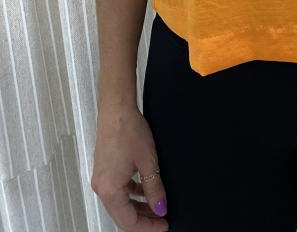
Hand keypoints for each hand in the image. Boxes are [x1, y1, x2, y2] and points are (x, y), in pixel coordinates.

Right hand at [91, 102, 168, 230]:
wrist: (116, 108)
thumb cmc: (127, 129)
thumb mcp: (148, 162)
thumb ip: (155, 188)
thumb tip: (160, 207)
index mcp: (109, 190)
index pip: (128, 222)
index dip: (148, 227)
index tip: (163, 225)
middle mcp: (101, 187)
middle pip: (122, 214)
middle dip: (143, 218)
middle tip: (162, 218)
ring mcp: (101, 178)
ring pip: (121, 202)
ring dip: (138, 206)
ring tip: (157, 204)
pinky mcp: (104, 169)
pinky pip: (118, 189)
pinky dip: (132, 193)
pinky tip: (145, 189)